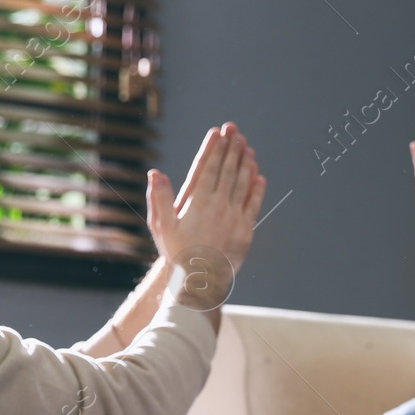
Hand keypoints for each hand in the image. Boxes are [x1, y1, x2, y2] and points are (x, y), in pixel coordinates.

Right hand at [146, 122, 266, 306]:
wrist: (199, 282)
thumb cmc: (177, 253)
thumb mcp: (162, 226)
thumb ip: (159, 198)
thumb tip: (154, 173)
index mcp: (198, 203)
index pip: (209, 169)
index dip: (215, 149)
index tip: (220, 133)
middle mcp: (218, 207)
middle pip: (228, 172)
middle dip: (232, 150)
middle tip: (236, 132)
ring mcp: (234, 218)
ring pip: (243, 185)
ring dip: (246, 164)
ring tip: (248, 147)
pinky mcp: (245, 231)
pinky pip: (253, 205)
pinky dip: (257, 189)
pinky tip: (259, 176)